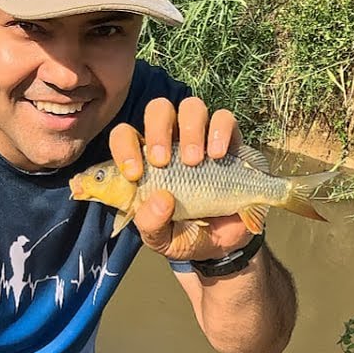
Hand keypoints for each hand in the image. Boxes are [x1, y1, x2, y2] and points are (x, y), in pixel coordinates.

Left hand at [108, 97, 253, 260]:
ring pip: (192, 107)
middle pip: (159, 109)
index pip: (124, 136)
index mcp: (144, 162)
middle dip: (158, 130)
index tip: (134, 174)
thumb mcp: (160, 239)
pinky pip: (225, 119)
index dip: (124, 147)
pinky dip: (221, 131)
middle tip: (163, 161)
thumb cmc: (183, 235)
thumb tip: (161, 199)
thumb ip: (151, 224)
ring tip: (195, 161)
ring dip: (191, 130)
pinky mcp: (230, 142)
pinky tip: (219, 155)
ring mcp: (201, 139)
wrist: (223, 246)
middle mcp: (171, 143)